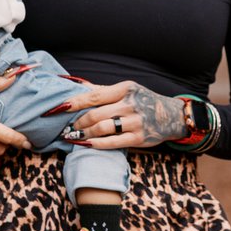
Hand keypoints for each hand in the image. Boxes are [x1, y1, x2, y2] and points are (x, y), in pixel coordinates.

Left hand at [61, 80, 189, 149]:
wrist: (172, 116)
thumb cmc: (143, 101)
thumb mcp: (127, 90)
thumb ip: (102, 90)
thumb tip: (77, 86)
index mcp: (125, 88)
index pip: (93, 96)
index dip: (74, 102)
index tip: (58, 108)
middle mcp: (130, 103)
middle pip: (95, 114)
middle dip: (78, 122)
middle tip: (68, 127)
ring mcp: (135, 121)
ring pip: (102, 129)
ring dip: (84, 134)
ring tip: (75, 136)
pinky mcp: (138, 138)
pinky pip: (112, 142)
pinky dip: (95, 144)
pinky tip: (86, 144)